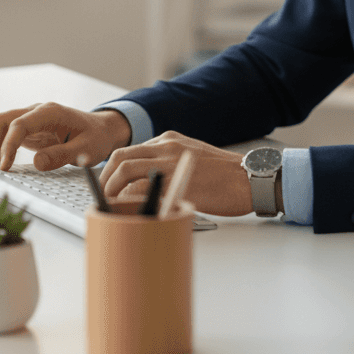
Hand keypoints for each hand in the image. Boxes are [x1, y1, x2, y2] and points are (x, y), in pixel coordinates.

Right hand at [0, 103, 131, 171]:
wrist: (104, 130)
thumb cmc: (97, 138)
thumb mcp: (86, 150)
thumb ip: (62, 155)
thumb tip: (36, 163)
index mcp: (51, 112)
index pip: (19, 124)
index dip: (8, 145)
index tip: (4, 166)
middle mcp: (38, 111)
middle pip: (2, 119)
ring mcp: (32, 119)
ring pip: (1, 125)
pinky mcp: (30, 130)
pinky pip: (8, 134)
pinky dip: (0, 146)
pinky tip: (2, 163)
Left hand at [99, 130, 254, 215]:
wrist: (249, 179)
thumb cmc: (224, 175)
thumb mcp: (192, 158)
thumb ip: (168, 163)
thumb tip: (145, 182)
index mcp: (169, 140)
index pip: (129, 151)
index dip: (112, 170)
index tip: (107, 184)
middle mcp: (166, 146)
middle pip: (120, 157)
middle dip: (105, 179)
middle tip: (104, 198)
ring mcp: (170, 162)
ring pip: (126, 170)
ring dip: (112, 190)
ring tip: (113, 208)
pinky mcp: (177, 181)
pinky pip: (142, 189)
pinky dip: (130, 201)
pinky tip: (132, 213)